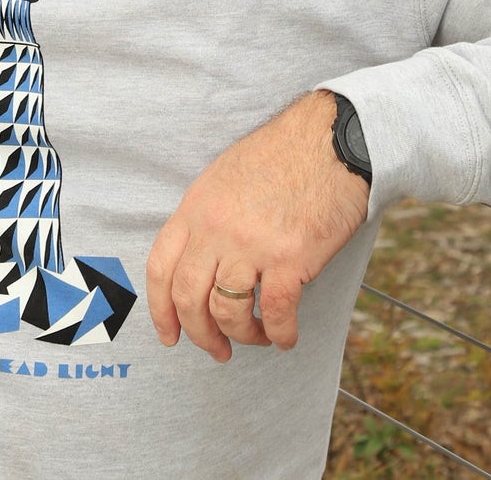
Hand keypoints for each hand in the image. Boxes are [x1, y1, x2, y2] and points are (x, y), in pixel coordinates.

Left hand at [146, 90, 369, 361]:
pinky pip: (276, 313)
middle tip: (216, 349)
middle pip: (189, 298)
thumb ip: (205, 217)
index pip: (161, 267)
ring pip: (228, 311)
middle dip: (200, 334)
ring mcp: (252, 244)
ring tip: (256, 337)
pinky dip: (279, 334)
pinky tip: (285, 337)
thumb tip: (198, 261)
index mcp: (196, 206)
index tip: (170, 335)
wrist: (329, 141)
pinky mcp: (291, 257)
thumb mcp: (224, 177)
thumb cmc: (281, 155)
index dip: (160, 309)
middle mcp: (217, 228)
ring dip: (242, 335)